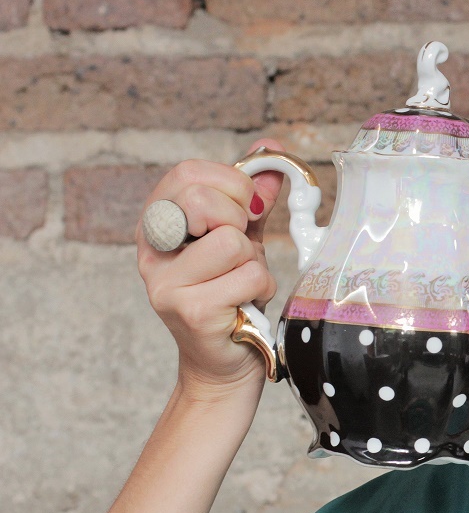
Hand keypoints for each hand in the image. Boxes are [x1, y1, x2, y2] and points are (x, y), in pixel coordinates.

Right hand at [137, 139, 285, 400]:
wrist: (226, 361)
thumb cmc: (232, 296)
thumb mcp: (242, 238)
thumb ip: (253, 198)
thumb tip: (272, 151)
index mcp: (158, 224)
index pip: (188, 172)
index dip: (231, 183)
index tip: (248, 209)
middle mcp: (151, 251)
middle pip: (204, 200)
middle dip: (242, 221)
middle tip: (243, 250)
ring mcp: (165, 283)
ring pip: (233, 242)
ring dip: (256, 263)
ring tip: (244, 284)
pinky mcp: (191, 310)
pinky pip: (249, 276)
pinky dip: (261, 288)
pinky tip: (247, 305)